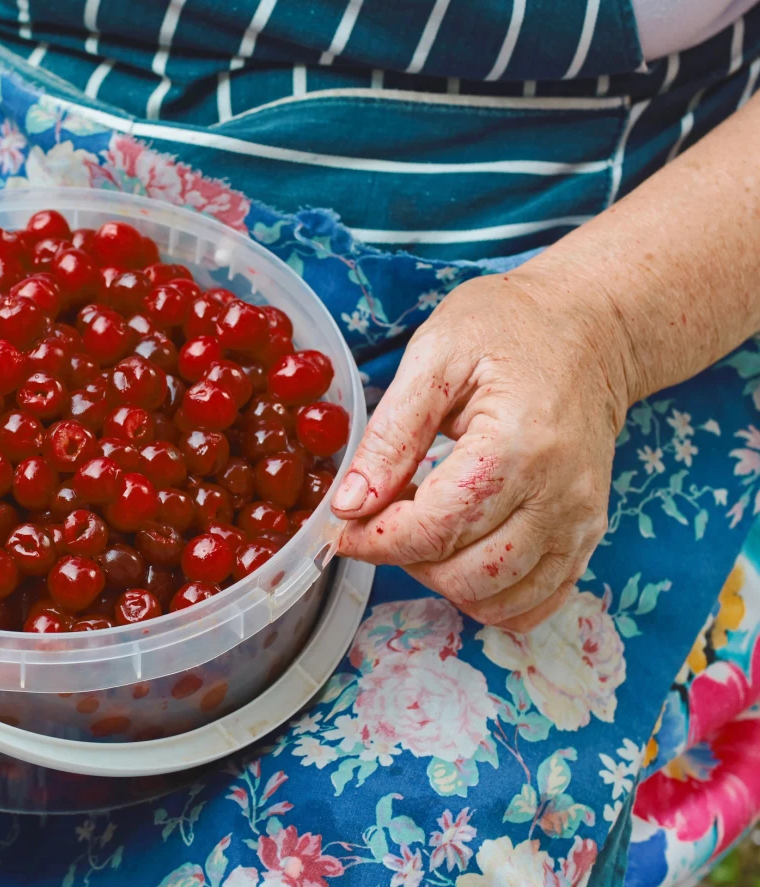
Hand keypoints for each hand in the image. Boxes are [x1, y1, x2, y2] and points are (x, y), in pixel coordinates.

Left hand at [332, 273, 634, 629]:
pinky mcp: (587, 536)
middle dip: (406, 559)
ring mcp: (580, 522)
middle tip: (384, 517)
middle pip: (466, 574)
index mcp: (518, 445)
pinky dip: (487, 597)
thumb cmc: (506, 328)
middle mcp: (559, 494)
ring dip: (443, 581)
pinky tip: (461, 555)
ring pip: (498, 600)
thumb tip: (349, 504)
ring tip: (423, 529)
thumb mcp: (434, 356)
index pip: (436, 529)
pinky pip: (535, 605)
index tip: (343, 526)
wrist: (590, 327)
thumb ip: (391, 434)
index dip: (377, 539)